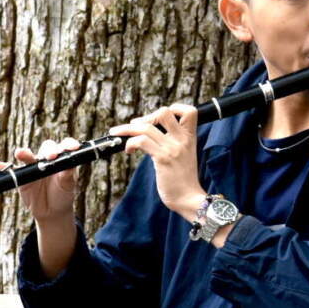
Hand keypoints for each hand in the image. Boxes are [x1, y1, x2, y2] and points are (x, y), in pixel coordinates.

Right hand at [13, 141, 91, 277]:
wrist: (51, 211)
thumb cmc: (63, 195)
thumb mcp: (68, 186)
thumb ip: (67, 176)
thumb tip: (69, 167)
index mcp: (62, 159)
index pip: (65, 147)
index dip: (68, 145)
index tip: (71, 148)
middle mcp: (47, 159)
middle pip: (46, 148)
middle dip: (48, 151)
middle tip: (50, 157)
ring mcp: (33, 166)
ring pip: (27, 156)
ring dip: (23, 153)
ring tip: (19, 153)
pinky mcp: (22, 175)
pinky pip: (11, 170)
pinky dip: (2, 167)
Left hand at [109, 101, 204, 220]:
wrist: (188, 199)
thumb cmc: (183, 179)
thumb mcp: (183, 155)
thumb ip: (173, 142)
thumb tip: (151, 132)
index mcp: (190, 137)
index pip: (189, 111)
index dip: (173, 108)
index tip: (158, 119)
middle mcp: (182, 140)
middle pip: (164, 112)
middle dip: (145, 117)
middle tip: (135, 127)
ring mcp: (173, 148)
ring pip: (146, 127)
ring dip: (127, 129)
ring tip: (118, 134)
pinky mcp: (163, 159)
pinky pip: (141, 142)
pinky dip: (130, 143)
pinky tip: (129, 151)